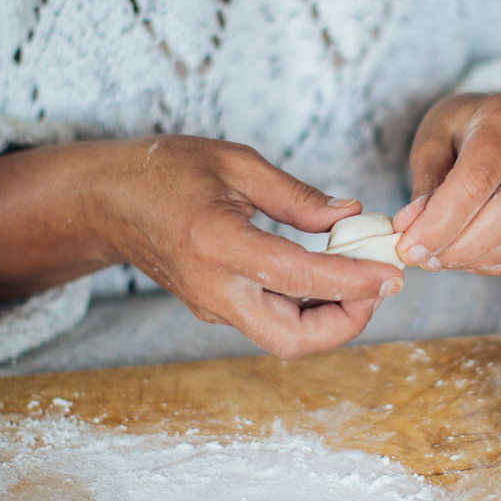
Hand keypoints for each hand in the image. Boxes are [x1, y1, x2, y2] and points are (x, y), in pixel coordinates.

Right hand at [96, 135, 403, 356]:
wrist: (108, 201)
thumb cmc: (167, 170)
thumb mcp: (235, 162)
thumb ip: (296, 195)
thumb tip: (350, 216)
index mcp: (217, 244)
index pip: (299, 277)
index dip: (354, 281)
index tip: (392, 273)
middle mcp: (213, 288)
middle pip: (293, 339)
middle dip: (348, 322)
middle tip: (377, 284)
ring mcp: (211, 306)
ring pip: (283, 338)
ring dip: (331, 318)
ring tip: (359, 275)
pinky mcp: (213, 309)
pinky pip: (269, 322)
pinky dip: (307, 308)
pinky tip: (325, 275)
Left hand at [393, 93, 500, 274]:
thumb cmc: (468, 127)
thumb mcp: (436, 136)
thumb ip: (426, 181)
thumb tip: (412, 227)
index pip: (478, 178)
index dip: (442, 221)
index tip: (410, 248)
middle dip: (462, 245)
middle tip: (426, 260)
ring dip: (480, 258)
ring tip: (443, 260)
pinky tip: (471, 261)